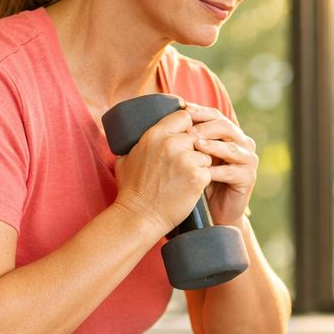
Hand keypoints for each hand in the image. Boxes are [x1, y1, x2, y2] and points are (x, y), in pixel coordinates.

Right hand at [112, 105, 210, 232]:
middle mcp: (171, 144)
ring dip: (200, 165)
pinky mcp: (197, 177)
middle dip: (194, 149)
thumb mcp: (124, 160)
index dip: (188, 127)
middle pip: (197, 136)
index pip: (184, 117)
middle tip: (187, 164)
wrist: (139, 216)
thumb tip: (130, 137)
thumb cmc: (131, 191)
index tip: (187, 138)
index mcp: (154, 135)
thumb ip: (135, 145)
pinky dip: (203, 180)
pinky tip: (191, 188)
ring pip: (205, 154)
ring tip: (186, 178)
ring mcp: (185, 160)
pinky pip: (209, 171)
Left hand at [184, 104, 257, 226]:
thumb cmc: (200, 180)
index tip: (181, 109)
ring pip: (231, 147)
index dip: (199, 111)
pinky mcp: (248, 178)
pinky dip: (216, 171)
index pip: (215, 116)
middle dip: (206, 126)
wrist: (214, 211)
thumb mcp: (194, 155)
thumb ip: (189, 137)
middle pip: (226, 127)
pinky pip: (231, 171)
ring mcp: (248, 160)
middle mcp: (242, 143)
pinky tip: (201, 171)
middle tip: (188, 129)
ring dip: (212, 145)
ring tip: (195, 144)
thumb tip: (173, 114)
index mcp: (229, 134)